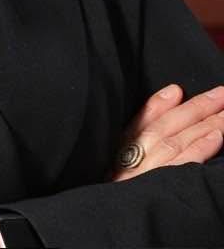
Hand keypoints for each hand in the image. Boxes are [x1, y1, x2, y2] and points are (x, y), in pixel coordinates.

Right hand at [108, 83, 223, 180]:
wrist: (109, 235)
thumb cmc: (121, 190)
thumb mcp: (120, 161)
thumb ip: (142, 125)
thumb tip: (173, 93)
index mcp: (121, 151)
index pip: (140, 121)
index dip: (158, 103)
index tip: (178, 89)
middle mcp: (133, 159)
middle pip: (166, 127)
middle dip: (196, 108)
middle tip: (221, 94)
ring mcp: (147, 174)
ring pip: (178, 142)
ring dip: (204, 124)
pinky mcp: (161, 189)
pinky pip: (183, 164)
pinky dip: (200, 148)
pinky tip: (216, 138)